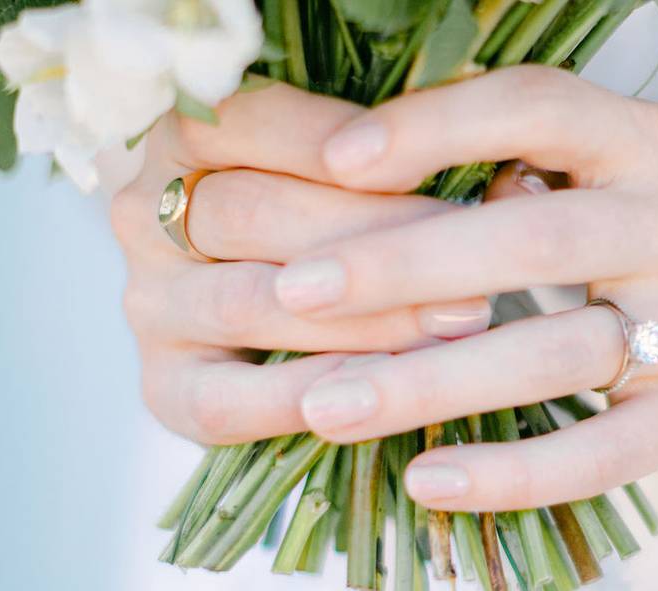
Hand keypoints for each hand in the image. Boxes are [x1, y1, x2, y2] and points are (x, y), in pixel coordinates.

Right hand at [111, 83, 491, 444]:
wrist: (280, 305)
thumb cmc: (334, 219)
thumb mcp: (357, 172)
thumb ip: (409, 167)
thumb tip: (513, 189)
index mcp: (185, 137)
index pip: (249, 121)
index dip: (337, 140)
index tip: (430, 164)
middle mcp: (143, 215)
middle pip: (251, 214)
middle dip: (374, 240)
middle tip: (475, 262)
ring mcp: (150, 305)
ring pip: (247, 303)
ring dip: (360, 319)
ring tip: (454, 325)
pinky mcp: (165, 387)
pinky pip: (225, 403)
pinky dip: (302, 397)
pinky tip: (377, 391)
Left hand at [275, 66, 657, 511]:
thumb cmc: (653, 230)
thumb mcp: (609, 166)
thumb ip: (518, 163)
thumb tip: (376, 184)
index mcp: (649, 143)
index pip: (540, 109)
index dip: (436, 126)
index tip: (335, 159)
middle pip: (535, 239)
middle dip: (405, 266)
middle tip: (297, 291)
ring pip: (554, 353)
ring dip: (430, 383)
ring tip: (325, 405)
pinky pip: (599, 453)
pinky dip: (510, 473)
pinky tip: (426, 482)